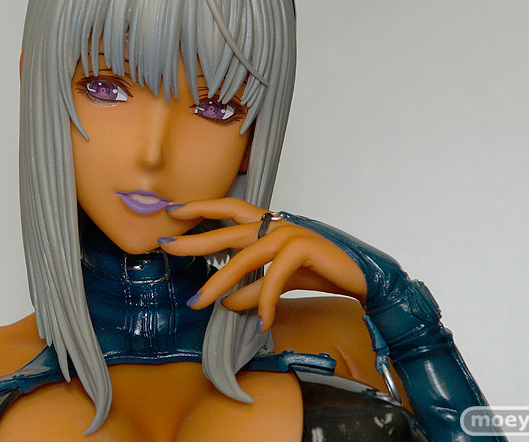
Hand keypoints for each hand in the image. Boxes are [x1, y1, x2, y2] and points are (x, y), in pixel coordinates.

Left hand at [158, 198, 366, 332]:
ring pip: (245, 257)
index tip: (174, 212)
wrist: (361, 278)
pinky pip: (274, 278)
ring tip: (199, 302)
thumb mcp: (277, 283)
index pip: (230, 209)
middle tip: (166, 247)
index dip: (203, 207)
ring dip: (220, 283)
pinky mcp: (303, 247)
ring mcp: (289, 233)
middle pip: (227, 230)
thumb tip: (225, 304)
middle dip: (195, 240)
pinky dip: (264, 301)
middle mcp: (276, 223)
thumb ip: (252, 289)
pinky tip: (260, 322)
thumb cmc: (319, 272)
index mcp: (269, 224)